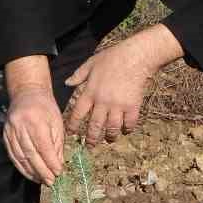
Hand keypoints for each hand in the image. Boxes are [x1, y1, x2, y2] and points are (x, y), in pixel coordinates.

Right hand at [2, 57, 64, 184]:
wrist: (26, 93)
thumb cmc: (45, 107)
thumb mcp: (57, 121)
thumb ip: (57, 143)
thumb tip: (58, 165)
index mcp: (36, 120)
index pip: (43, 146)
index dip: (51, 162)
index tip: (58, 172)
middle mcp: (20, 125)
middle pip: (31, 153)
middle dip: (41, 170)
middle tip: (50, 181)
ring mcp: (10, 130)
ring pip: (20, 156)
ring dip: (31, 171)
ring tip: (41, 180)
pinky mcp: (5, 135)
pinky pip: (13, 155)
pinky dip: (21, 167)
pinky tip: (30, 174)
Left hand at [65, 26, 180, 142]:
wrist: (135, 57)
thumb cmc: (112, 57)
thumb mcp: (91, 63)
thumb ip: (79, 75)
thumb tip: (67, 83)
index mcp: (90, 92)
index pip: (78, 114)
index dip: (73, 126)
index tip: (71, 134)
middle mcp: (102, 102)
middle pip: (95, 126)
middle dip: (91, 139)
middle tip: (90, 146)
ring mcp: (118, 106)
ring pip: (112, 128)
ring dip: (110, 136)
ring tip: (109, 140)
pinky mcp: (132, 106)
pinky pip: (129, 123)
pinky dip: (127, 129)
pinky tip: (126, 130)